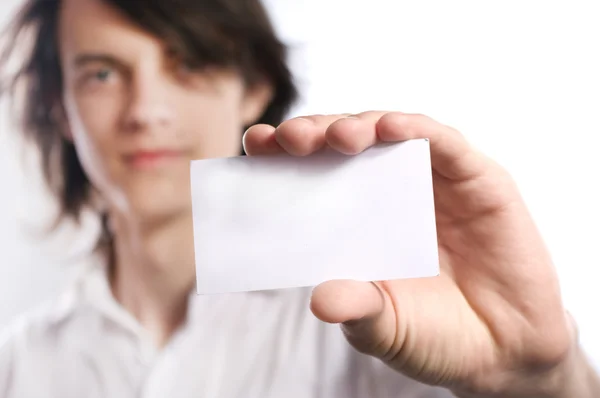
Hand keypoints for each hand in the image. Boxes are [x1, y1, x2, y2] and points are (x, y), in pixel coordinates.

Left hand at [243, 112, 578, 396]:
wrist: (504, 351)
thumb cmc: (435, 336)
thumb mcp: (387, 328)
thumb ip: (357, 311)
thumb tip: (320, 300)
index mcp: (354, 220)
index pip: (310, 175)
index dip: (282, 157)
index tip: (255, 146)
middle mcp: (387, 192)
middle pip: (343, 145)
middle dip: (314, 134)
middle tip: (290, 140)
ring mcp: (431, 182)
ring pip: (389, 133)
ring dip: (360, 125)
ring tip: (338, 136)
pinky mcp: (476, 179)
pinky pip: (444, 144)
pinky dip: (418, 131)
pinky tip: (392, 129)